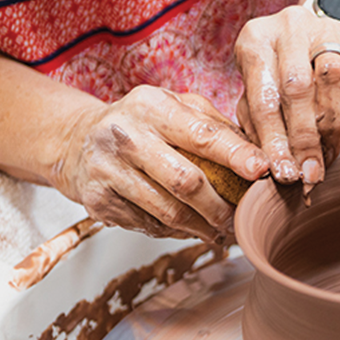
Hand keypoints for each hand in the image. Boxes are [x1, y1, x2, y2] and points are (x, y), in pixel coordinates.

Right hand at [50, 85, 268, 242]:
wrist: (77, 140)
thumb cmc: (141, 124)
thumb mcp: (174, 107)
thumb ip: (214, 124)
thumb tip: (259, 151)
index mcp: (151, 106)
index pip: (202, 134)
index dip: (236, 155)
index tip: (262, 171)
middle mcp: (125, 136)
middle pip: (185, 182)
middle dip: (220, 206)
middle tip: (240, 216)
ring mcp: (107, 171)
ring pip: (168, 212)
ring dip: (202, 227)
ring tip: (221, 230)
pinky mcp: (98, 202)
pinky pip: (149, 226)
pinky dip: (176, 232)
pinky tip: (189, 228)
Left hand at [234, 5, 339, 191]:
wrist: (315, 37)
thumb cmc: (278, 75)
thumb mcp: (259, 94)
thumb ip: (258, 127)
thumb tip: (266, 166)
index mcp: (255, 42)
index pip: (263, 98)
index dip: (275, 141)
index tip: (284, 174)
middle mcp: (289, 28)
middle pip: (298, 88)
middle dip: (306, 139)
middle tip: (311, 174)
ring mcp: (327, 30)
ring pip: (334, 79)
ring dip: (332, 127)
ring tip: (328, 156)